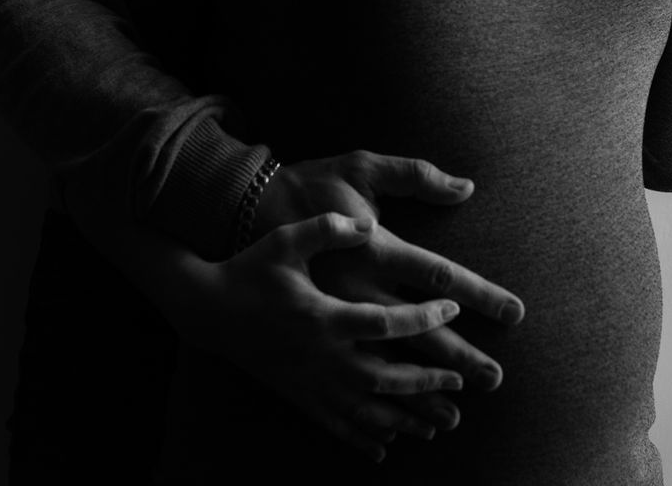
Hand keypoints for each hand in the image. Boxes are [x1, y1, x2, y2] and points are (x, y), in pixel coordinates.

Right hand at [72, 209, 468, 464]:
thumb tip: (367, 223)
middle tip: (464, 381)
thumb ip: (327, 230)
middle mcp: (320, 355)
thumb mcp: (285, 241)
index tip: (452, 307)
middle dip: (428, 381)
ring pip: (367, 409)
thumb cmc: (250, 269)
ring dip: (408, 417)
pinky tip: (386, 447)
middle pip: (385, 377)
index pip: (385, 321)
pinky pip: (336, 424)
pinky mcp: (298, 395)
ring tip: (442, 422)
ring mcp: (309, 381)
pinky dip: (364, 438)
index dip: (423, 315)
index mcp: (323, 315)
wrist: (207, 309)